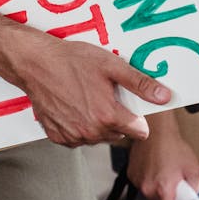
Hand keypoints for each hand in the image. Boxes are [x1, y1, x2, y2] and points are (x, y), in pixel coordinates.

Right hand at [7, 36, 170, 146]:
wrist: (35, 63)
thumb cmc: (70, 61)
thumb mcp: (111, 65)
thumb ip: (139, 84)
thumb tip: (163, 96)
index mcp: (108, 116)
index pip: (139, 132)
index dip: (137, 118)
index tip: (128, 105)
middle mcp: (91, 131)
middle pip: (118, 135)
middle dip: (116, 119)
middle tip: (104, 96)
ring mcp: (73, 136)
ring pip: (98, 137)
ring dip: (98, 124)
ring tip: (87, 99)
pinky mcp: (58, 136)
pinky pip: (78, 138)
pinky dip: (78, 127)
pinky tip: (73, 107)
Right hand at [127, 129, 198, 199]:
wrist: (156, 130)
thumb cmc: (173, 146)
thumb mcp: (194, 169)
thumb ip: (194, 188)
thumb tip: (191, 197)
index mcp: (164, 189)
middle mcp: (148, 188)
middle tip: (173, 189)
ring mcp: (137, 182)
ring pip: (148, 196)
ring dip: (156, 192)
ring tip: (163, 176)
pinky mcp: (131, 175)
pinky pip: (141, 185)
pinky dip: (148, 182)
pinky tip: (155, 170)